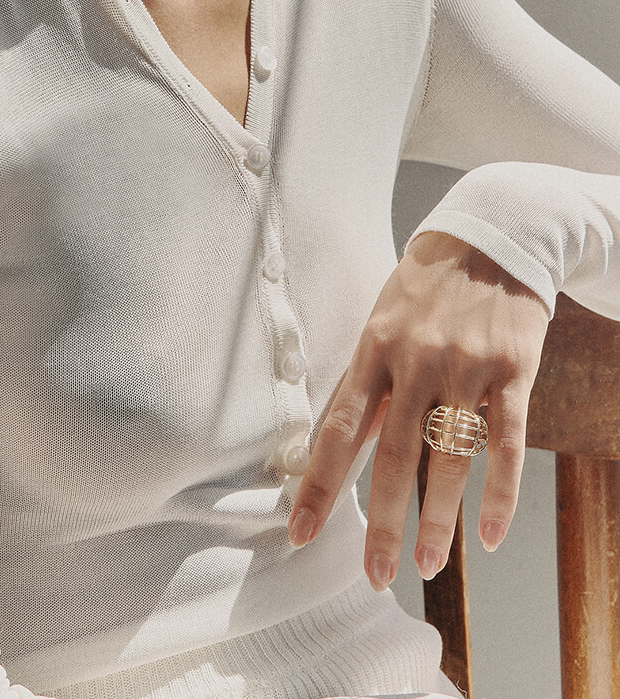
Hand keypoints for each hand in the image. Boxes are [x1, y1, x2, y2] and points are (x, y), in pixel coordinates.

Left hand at [287, 232, 550, 588]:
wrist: (493, 238)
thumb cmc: (427, 286)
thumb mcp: (383, 319)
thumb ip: (367, 380)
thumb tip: (341, 444)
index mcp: (374, 347)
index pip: (339, 428)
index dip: (318, 484)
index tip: (300, 532)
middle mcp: (416, 360)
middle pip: (394, 455)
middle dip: (381, 522)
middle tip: (376, 574)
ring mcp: (466, 366)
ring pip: (449, 458)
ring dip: (438, 520)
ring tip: (426, 565)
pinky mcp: (513, 371)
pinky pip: (506, 443)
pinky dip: (499, 494)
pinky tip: (488, 533)